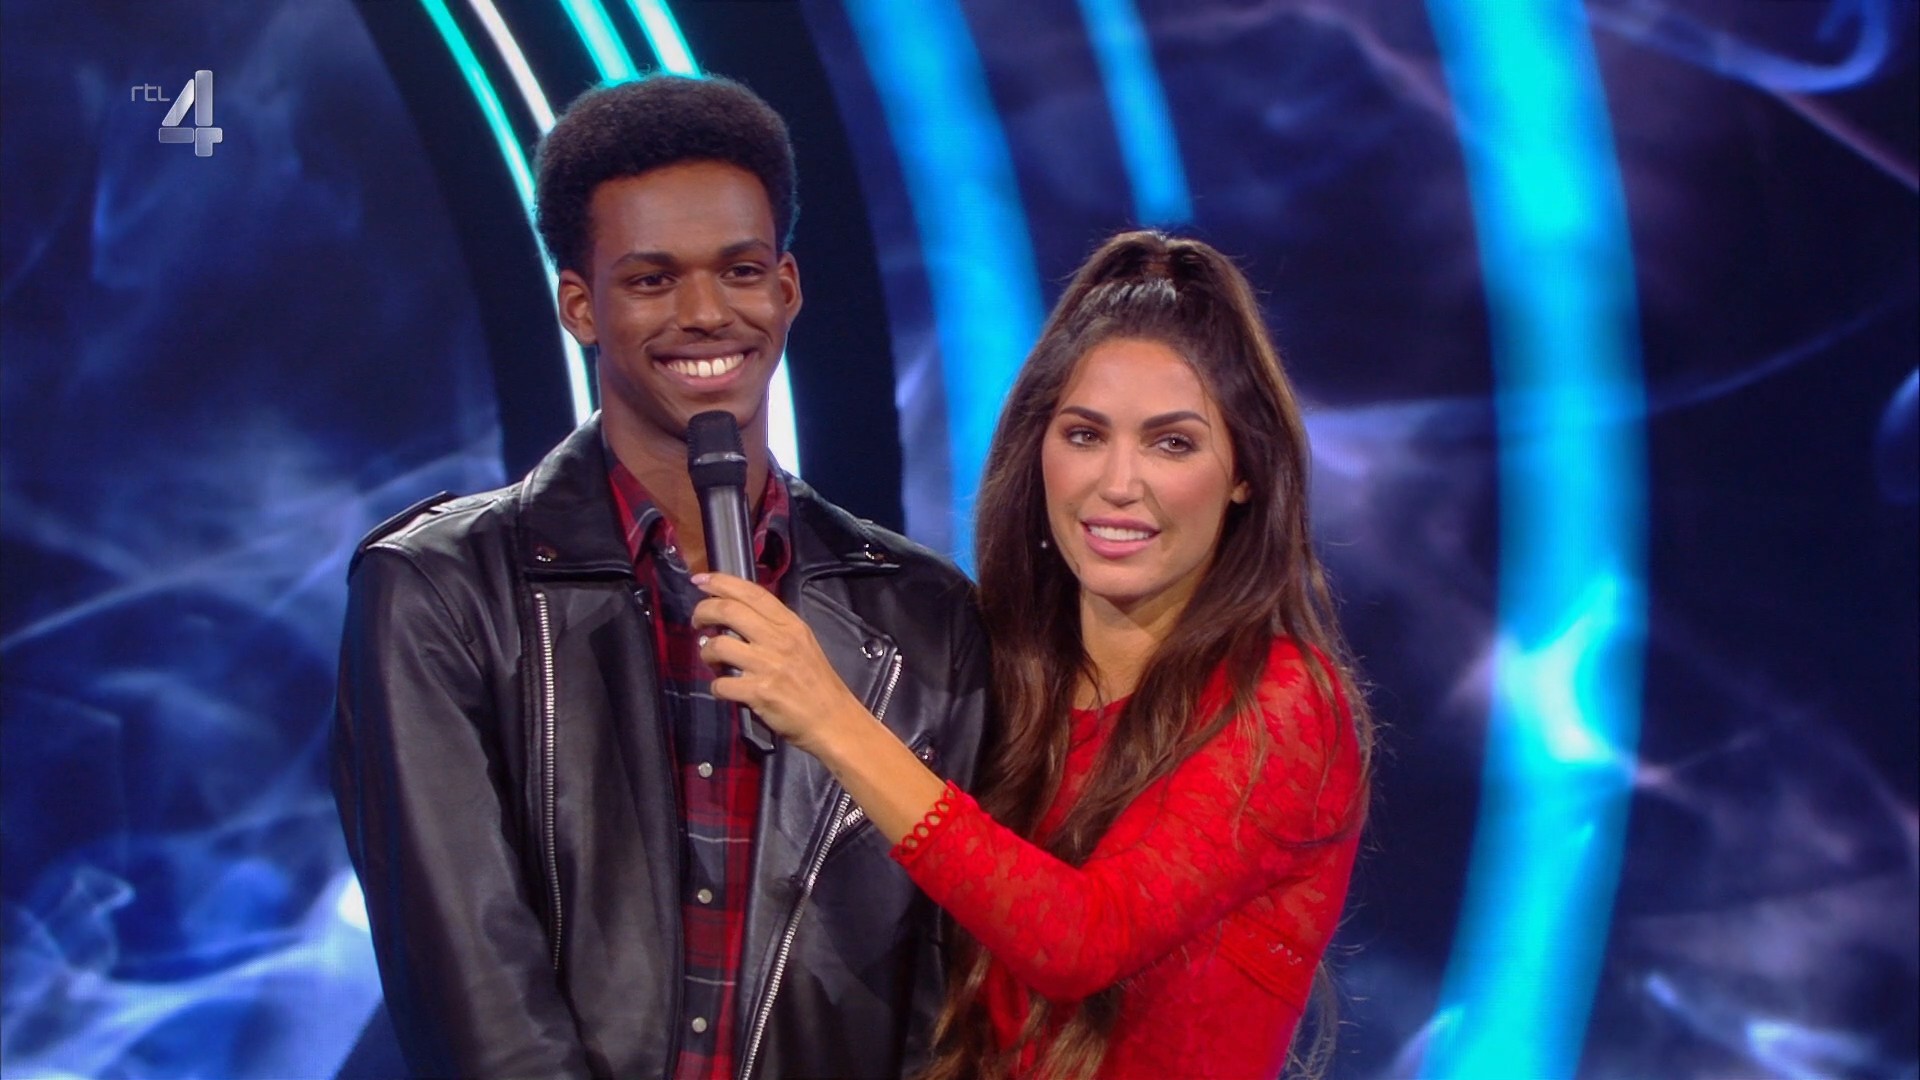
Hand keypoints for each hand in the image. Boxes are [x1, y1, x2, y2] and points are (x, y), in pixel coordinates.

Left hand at [691, 572, 870, 754]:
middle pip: (729, 611)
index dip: (722, 582)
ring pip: (719, 645)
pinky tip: (724, 689)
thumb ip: (775, 628)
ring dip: (706, 652)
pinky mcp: (759, 692)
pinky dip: (716, 686)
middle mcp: (779, 640)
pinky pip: (721, 684)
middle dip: (703, 611)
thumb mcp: (803, 644)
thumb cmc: (817, 683)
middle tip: (697, 621)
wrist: (833, 720)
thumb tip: (737, 617)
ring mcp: (768, 666)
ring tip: (711, 659)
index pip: (752, 593)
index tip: (701, 580)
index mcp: (791, 625)